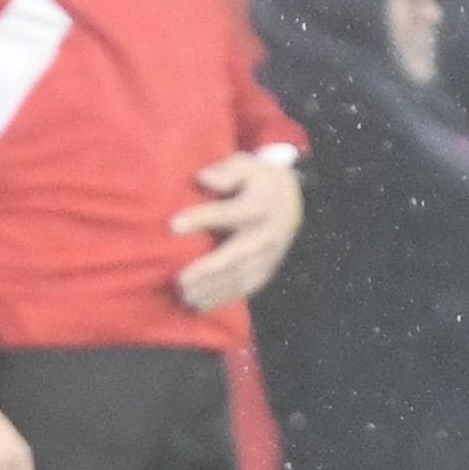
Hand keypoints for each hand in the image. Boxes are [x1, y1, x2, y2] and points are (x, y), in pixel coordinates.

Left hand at [173, 152, 304, 312]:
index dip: (201, 219)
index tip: (173, 225)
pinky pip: (243, 290)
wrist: (294, 200)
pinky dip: (221, 299)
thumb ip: (226, 171)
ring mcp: (267, 258)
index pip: (227, 214)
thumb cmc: (259, 181)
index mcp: (258, 207)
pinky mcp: (265, 272)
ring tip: (185, 295)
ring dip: (211, 290)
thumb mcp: (247, 165)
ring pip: (238, 278)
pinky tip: (198, 305)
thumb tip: (203, 179)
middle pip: (234, 256)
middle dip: (207, 270)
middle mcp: (265, 236)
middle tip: (181, 280)